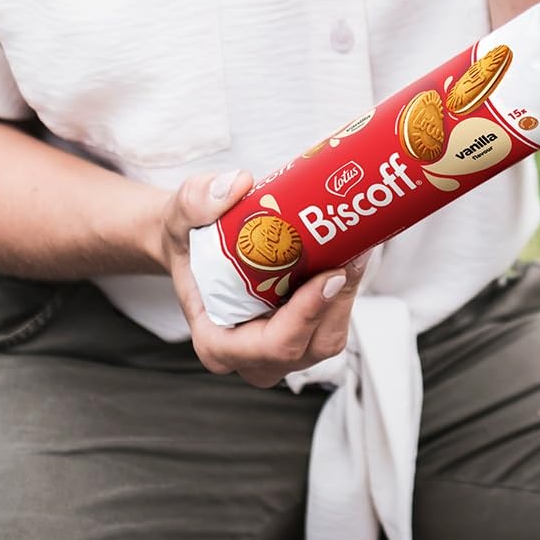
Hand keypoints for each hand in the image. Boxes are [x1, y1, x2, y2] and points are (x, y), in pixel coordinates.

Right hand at [160, 170, 368, 388]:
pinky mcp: (303, 329)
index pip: (271, 346)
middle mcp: (252, 355)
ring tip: (357, 246)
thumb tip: (238, 184)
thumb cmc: (187, 237)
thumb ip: (198, 199)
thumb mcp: (181, 212)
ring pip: (330, 335)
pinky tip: (354, 250)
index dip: (307, 316)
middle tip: (355, 251)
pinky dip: (348, 288)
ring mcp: (281, 346)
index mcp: (218, 341)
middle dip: (338, 300)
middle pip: (311, 344)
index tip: (330, 274)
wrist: (197, 241)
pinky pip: (335, 320)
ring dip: (348, 293)